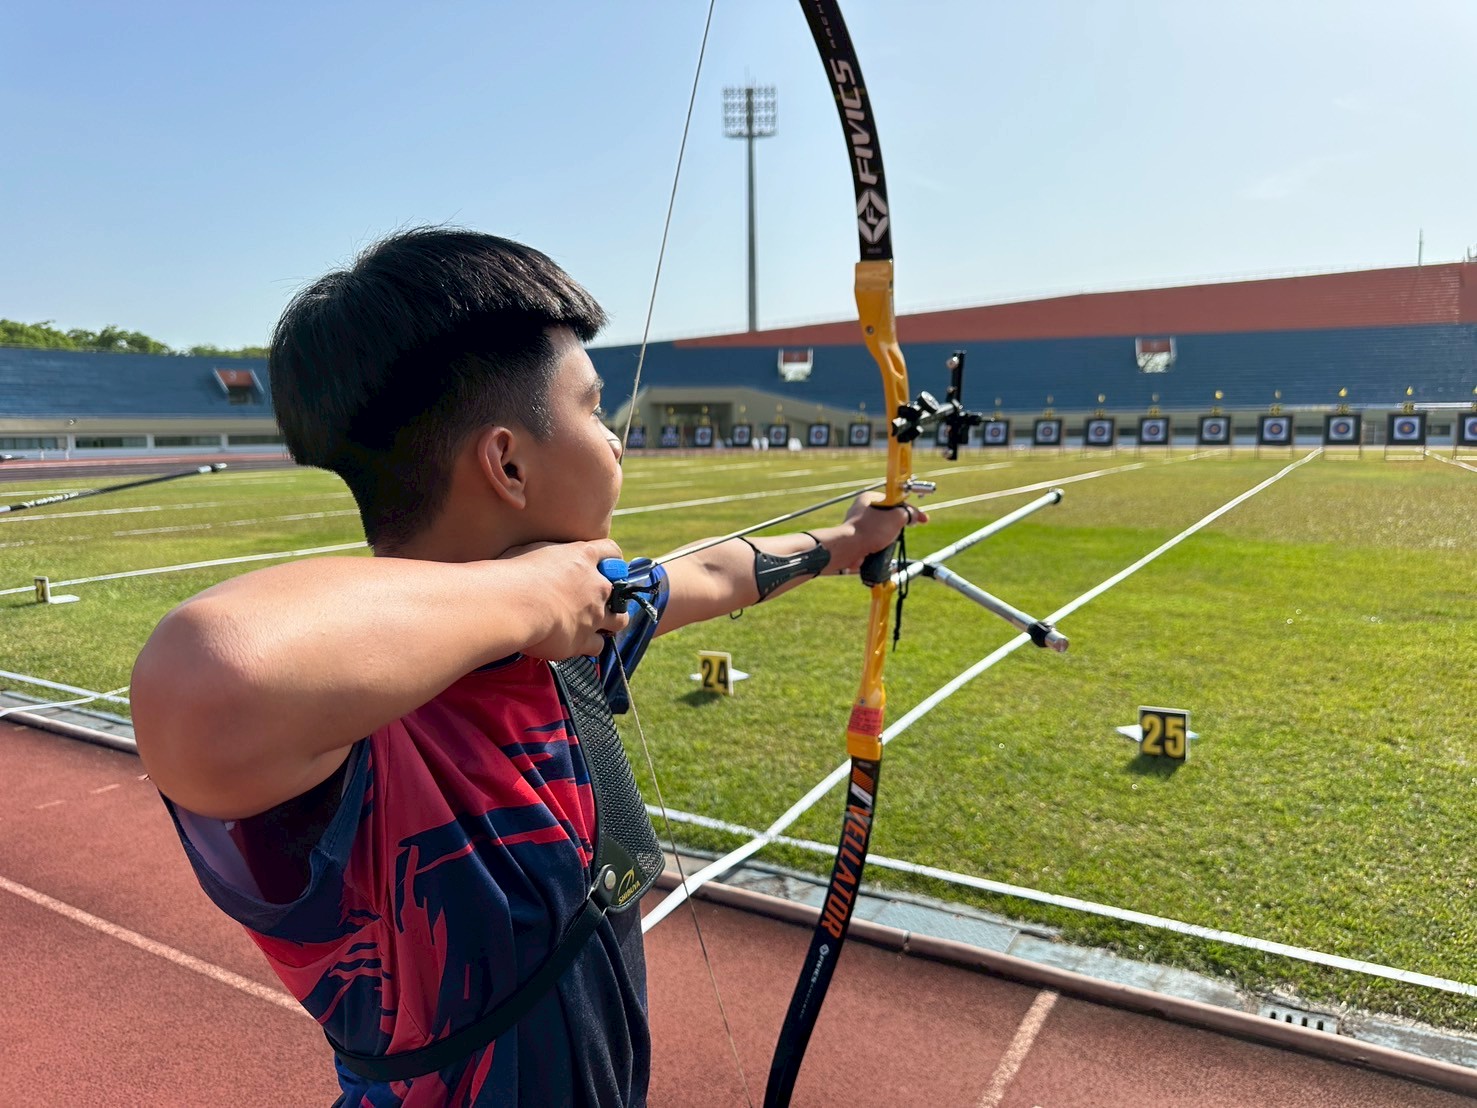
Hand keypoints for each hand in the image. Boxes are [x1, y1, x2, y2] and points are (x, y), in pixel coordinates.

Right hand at [497, 540, 630, 657]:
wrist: (516, 605)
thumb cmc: (515, 574)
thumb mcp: (529, 550)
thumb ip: (544, 556)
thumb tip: (535, 560)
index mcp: (583, 556)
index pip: (610, 550)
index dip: (611, 557)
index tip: (606, 563)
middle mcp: (596, 585)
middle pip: (619, 589)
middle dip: (612, 594)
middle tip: (596, 598)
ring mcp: (594, 614)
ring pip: (619, 620)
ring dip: (611, 622)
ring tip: (598, 624)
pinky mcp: (584, 640)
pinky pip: (598, 645)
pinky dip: (590, 645)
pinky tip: (579, 644)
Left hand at [835, 492, 928, 572]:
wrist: (849, 548)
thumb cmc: (871, 529)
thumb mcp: (897, 517)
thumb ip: (908, 513)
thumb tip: (914, 516)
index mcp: (869, 498)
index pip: (896, 501)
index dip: (911, 510)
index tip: (922, 519)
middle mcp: (861, 510)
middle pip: (888, 517)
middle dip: (897, 527)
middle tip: (900, 533)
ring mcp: (857, 526)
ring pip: (881, 531)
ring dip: (888, 540)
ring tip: (886, 545)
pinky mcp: (855, 540)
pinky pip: (873, 542)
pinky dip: (879, 548)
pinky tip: (880, 552)